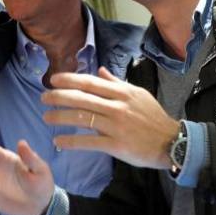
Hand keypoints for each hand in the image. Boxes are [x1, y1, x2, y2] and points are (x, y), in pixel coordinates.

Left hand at [42, 67, 178, 169]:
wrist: (172, 142)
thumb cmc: (153, 117)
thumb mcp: (138, 94)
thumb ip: (116, 83)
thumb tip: (99, 70)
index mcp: (122, 93)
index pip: (90, 83)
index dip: (69, 80)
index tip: (53, 80)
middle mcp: (117, 106)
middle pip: (82, 98)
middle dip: (59, 97)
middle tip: (43, 98)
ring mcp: (116, 126)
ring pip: (82, 118)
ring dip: (60, 117)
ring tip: (46, 118)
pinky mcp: (116, 145)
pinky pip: (89, 142)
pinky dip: (71, 141)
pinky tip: (58, 141)